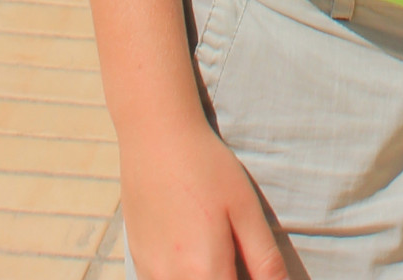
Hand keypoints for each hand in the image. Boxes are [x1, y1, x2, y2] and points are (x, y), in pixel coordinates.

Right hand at [121, 124, 285, 279]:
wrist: (156, 136)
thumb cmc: (206, 167)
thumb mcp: (246, 208)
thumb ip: (264, 260)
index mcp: (205, 271)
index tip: (250, 268)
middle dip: (224, 277)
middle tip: (236, 258)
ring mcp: (151, 274)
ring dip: (204, 276)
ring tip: (215, 251)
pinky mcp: (138, 261)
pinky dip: (182, 275)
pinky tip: (190, 249)